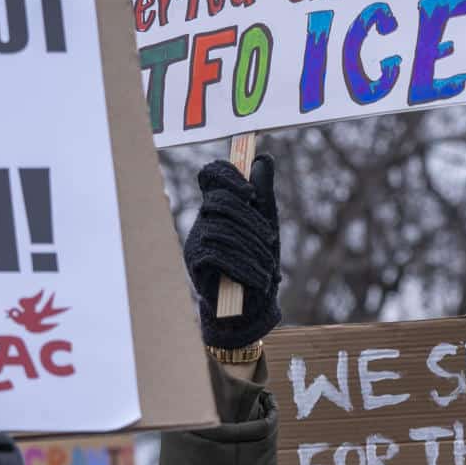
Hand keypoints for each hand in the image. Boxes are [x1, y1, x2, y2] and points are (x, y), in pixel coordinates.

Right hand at [185, 155, 281, 348]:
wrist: (251, 306)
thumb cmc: (259, 262)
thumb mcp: (266, 225)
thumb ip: (263, 193)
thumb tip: (261, 158)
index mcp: (220, 206)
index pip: (211, 175)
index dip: (226, 175)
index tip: (250, 192)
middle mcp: (204, 219)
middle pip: (219, 202)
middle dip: (250, 221)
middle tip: (271, 241)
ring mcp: (196, 240)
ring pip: (221, 230)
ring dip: (251, 249)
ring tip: (268, 268)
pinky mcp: (194, 262)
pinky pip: (217, 255)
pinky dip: (243, 267)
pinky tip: (260, 279)